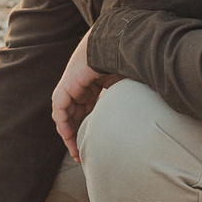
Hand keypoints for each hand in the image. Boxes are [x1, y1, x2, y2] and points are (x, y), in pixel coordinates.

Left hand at [50, 37, 119, 161]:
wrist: (111, 47)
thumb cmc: (120, 63)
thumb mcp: (122, 88)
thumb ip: (123, 102)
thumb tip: (142, 117)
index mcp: (90, 87)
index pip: (86, 112)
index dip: (88, 130)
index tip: (93, 145)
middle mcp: (78, 89)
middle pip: (74, 118)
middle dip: (77, 137)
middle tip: (82, 155)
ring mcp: (70, 89)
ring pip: (64, 118)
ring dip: (69, 136)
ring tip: (76, 152)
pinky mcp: (64, 89)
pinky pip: (60, 112)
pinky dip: (64, 126)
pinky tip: (70, 138)